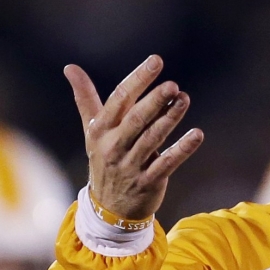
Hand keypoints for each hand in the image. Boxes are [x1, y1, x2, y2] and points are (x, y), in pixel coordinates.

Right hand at [64, 55, 202, 218]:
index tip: (156, 61)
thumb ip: (86, 98)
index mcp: (101, 129)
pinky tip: (197, 134)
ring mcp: (131, 165)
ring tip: (185, 99)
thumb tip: (71, 68)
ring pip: (153, 138)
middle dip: (154, 100)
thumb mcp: (92, 131)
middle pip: (136, 118)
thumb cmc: (104, 160)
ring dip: (170, 118)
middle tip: (173, 85)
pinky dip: (182, 149)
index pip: (119, 99)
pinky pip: (167, 163)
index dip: (138, 79)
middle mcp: (114, 146)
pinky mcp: (149, 182)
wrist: (108, 208)